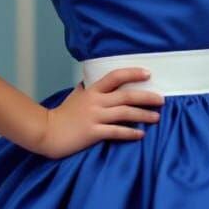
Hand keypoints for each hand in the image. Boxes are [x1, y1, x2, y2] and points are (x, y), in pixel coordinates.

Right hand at [34, 67, 163, 158]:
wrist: (46, 132)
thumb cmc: (62, 114)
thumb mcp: (75, 96)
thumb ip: (87, 88)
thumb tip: (93, 79)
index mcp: (92, 91)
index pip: (115, 76)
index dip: (133, 73)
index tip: (148, 74)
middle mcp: (96, 101)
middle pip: (127, 95)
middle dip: (147, 97)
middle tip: (162, 99)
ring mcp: (94, 117)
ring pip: (125, 113)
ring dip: (143, 115)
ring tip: (157, 117)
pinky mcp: (93, 133)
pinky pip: (116, 132)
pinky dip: (130, 132)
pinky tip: (140, 134)